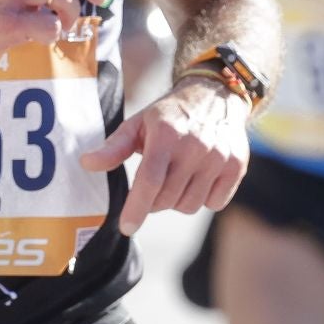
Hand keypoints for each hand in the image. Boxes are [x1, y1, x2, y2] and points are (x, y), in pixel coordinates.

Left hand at [79, 76, 251, 234]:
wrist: (214, 96)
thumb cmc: (168, 116)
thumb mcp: (138, 124)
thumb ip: (113, 148)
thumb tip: (87, 164)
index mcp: (166, 135)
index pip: (150, 181)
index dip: (137, 208)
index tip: (127, 227)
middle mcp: (195, 146)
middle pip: (168, 199)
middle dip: (154, 201)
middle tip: (153, 185)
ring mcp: (219, 156)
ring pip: (190, 206)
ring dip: (177, 201)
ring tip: (176, 178)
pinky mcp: (236, 165)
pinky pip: (214, 203)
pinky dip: (203, 199)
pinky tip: (198, 178)